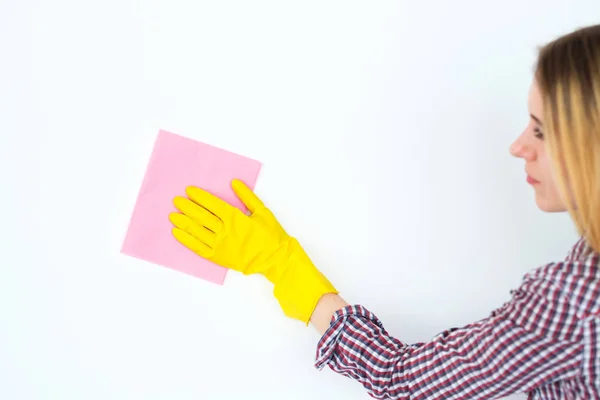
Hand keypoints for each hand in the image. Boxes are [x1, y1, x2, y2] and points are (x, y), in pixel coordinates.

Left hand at [169, 179, 337, 324]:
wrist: (274, 258)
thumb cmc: (271, 234)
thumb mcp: (262, 211)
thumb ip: (247, 196)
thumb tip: (234, 182)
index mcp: (235, 217)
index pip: (212, 204)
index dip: (199, 196)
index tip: (189, 190)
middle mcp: (224, 230)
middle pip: (201, 216)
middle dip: (187, 207)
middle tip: (176, 200)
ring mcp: (220, 244)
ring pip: (197, 231)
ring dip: (183, 222)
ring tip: (173, 215)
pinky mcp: (218, 257)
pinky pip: (198, 247)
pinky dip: (186, 240)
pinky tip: (177, 233)